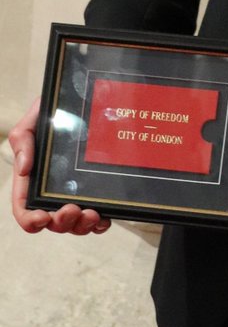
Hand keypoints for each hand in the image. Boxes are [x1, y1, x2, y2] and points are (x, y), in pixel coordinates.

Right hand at [9, 98, 110, 235]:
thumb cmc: (55, 111)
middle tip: (73, 210)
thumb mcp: (35, 119)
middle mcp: (52, 191)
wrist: (83, 99)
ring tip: (92, 214)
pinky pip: (97, 217)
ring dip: (81, 226)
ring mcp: (75, 193)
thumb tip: (23, 168)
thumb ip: (23, 140)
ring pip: (74, 224)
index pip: (24, 208)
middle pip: (52, 222)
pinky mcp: (95, 191)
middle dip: (61, 223)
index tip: (43, 217)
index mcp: (33, 179)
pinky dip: (100, 223)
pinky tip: (105, 218)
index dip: (30, 220)